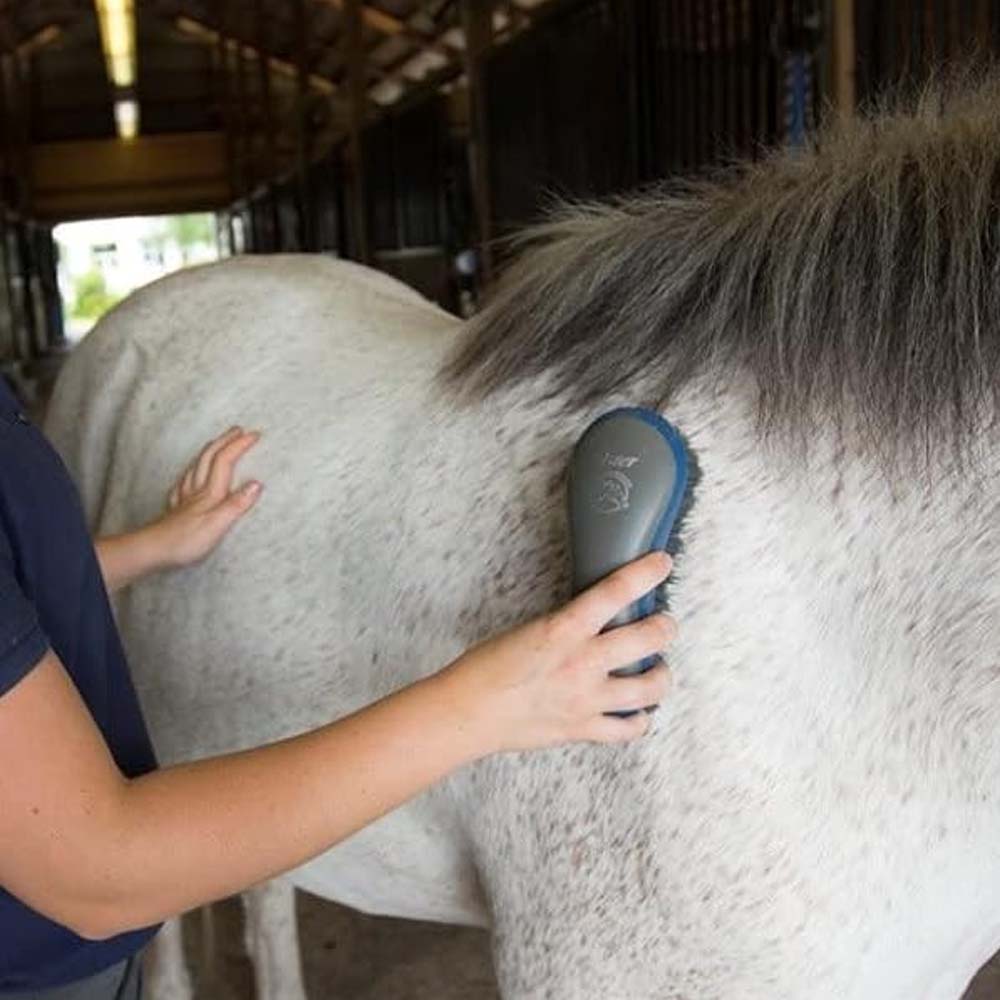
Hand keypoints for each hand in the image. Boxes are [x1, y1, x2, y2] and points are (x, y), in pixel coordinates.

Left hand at [152, 427, 262, 568]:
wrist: (152, 550)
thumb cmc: (185, 541)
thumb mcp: (218, 524)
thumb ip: (237, 504)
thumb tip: (257, 484)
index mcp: (210, 493)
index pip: (225, 461)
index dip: (239, 445)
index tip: (254, 434)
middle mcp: (196, 491)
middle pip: (209, 458)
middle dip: (224, 441)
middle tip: (237, 430)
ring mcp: (184, 499)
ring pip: (196, 467)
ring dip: (209, 452)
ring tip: (216, 443)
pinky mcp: (176, 510)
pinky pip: (183, 484)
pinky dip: (190, 473)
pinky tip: (189, 475)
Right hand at [441, 552, 675, 752]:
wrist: (467, 712)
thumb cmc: (486, 668)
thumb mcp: (529, 628)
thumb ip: (567, 625)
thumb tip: (596, 617)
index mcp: (563, 630)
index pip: (615, 591)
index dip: (645, 572)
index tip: (661, 563)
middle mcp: (582, 663)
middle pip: (649, 639)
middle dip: (665, 627)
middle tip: (664, 624)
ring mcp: (587, 700)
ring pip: (650, 688)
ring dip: (662, 675)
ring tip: (658, 669)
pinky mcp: (583, 729)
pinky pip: (629, 729)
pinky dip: (640, 719)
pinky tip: (638, 710)